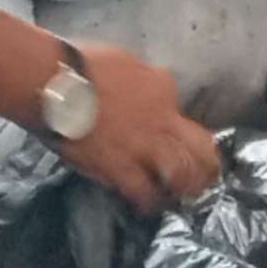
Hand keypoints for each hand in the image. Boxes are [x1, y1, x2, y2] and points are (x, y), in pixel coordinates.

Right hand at [63, 42, 219, 213]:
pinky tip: (147, 206)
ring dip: (185, 186)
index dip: (178, 124)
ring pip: (181, 173)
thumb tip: (139, 86)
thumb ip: (139, 79)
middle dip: (207, 163)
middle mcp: (161, 120)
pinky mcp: (121, 167)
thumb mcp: (123, 61)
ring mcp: (143, 146)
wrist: (58, 85)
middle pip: (200, 146)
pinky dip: (148, 201)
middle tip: (205, 176)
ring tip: (182, 195)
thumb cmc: (82, 65)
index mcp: (161, 88)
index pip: (180, 108)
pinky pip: (143, 191)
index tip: (173, 134)